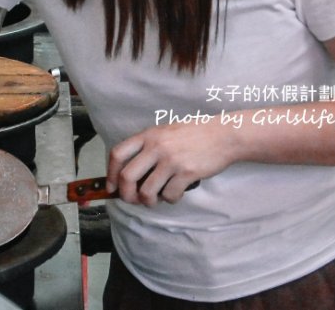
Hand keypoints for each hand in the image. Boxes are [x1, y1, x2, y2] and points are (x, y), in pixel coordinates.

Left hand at [107, 120, 232, 205]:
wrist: (223, 135)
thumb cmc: (194, 134)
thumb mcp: (165, 132)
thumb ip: (148, 147)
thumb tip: (130, 173)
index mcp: (148, 136)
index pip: (118, 154)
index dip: (110, 173)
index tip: (111, 187)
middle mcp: (156, 147)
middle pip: (127, 177)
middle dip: (126, 195)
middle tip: (132, 200)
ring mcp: (171, 160)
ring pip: (147, 191)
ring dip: (148, 201)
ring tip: (156, 199)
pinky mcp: (187, 173)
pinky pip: (170, 195)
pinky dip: (170, 200)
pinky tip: (176, 193)